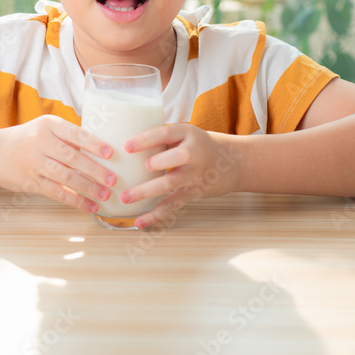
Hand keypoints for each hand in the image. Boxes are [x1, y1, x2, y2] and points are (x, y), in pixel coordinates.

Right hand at [0, 115, 116, 213]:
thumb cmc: (28, 139)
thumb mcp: (45, 128)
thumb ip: (68, 137)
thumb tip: (101, 149)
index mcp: (48, 125)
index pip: (75, 134)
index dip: (94, 144)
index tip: (110, 153)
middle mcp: (40, 142)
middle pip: (72, 158)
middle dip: (95, 170)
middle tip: (113, 179)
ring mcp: (34, 163)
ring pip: (65, 177)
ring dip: (88, 188)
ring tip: (105, 194)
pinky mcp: (30, 182)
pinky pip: (56, 192)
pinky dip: (75, 200)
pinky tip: (90, 206)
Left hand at [120, 124, 241, 227]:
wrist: (232, 162)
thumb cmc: (197, 144)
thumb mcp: (184, 133)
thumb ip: (160, 136)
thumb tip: (122, 137)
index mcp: (187, 133)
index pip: (166, 133)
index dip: (147, 139)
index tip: (127, 146)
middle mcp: (193, 153)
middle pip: (178, 157)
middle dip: (160, 162)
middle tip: (144, 166)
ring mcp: (194, 174)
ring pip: (171, 183)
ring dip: (148, 191)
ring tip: (125, 198)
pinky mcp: (192, 193)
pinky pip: (173, 205)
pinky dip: (156, 215)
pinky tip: (139, 222)